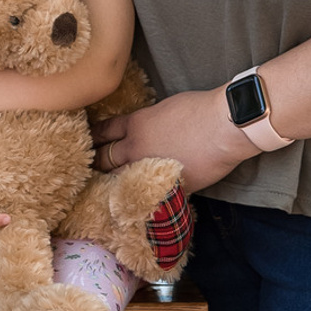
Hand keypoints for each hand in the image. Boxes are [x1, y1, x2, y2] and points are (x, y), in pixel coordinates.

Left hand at [92, 88, 253, 194]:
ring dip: (111, 184)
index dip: (94, 137)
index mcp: (136, 125)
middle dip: (95, 163)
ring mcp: (149, 170)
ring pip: (119, 181)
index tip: (87, 142)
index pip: (104, 132)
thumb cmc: (200, 109)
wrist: (223, 127)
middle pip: (104, 159)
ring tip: (102, 189)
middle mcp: (135, 148)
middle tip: (86, 169)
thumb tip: (147, 129)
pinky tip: (135, 203)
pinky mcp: (168, 188)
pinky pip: (148, 196)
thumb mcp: (166, 107)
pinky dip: (141, 198)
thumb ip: (150, 121)